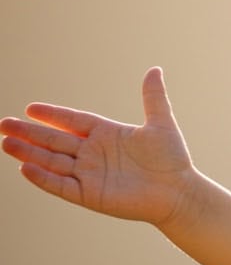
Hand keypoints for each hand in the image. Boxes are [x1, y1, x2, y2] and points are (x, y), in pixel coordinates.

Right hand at [1, 67, 196, 226]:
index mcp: (107, 134)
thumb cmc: (172, 159)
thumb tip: (155, 70)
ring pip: (52, 162)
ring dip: (29, 153)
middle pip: (55, 141)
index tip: (30, 108)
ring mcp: (89, 174)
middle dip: (29, 133)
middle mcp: (93, 153)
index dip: (53, 115)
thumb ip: (153, 98)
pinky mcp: (89, 195)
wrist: (179, 193)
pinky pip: (61, 185)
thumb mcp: (161, 124)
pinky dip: (43, 178)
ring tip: (6, 142)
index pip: (73, 121)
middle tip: (4, 123)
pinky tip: (25, 168)